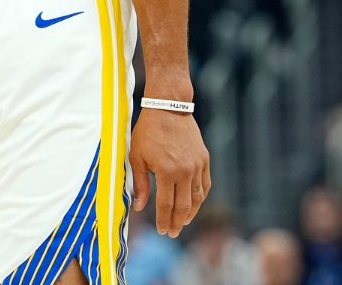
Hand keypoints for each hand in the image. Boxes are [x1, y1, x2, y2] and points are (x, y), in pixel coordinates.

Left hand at [130, 107, 210, 236]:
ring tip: (183, 222)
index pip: (166, 204)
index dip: (164, 220)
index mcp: (166, 171)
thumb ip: (140, 183)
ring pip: (197, 198)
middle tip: (173, 233)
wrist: (168, 108)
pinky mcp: (204, 159)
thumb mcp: (137, 156)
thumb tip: (139, 207)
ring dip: (190, 213)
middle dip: (178, 222)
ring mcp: (197, 165)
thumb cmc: (148, 132)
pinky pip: (205, 185)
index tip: (163, 231)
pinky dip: (201, 197)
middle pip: (184, 206)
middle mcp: (185, 171)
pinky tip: (194, 204)